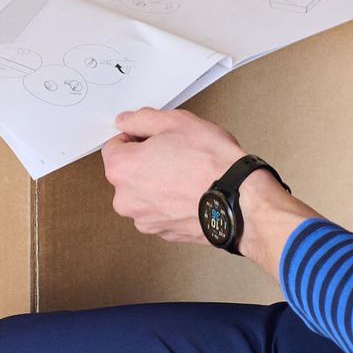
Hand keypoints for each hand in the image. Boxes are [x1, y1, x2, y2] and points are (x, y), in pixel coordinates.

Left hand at [100, 106, 244, 242]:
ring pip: (144, 193)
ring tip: (187, 174)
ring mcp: (144, 220)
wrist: (238, 199)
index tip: (158, 138)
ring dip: (158, 182)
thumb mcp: (174, 122)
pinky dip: (171, 201)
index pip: (114, 146)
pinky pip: (160, 210)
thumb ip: (141, 119)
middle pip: (128, 172)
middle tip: (176, 153)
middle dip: (146, 161)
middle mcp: (125, 199)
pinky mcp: (163, 233)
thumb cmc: (209, 161)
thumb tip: (125, 121)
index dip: (137, 137)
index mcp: (121, 169)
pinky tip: (191, 192)